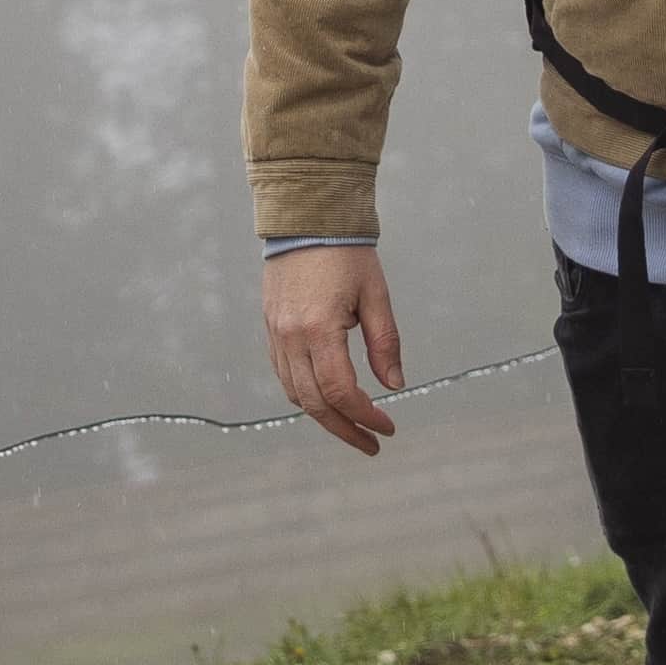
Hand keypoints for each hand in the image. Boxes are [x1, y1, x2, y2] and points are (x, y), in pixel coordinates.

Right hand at [264, 245, 404, 455]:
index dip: (365, 415)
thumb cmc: (346, 253)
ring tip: (353, 428)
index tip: (388, 427)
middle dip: (345, 429)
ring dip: (324, 417)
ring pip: (295, 394)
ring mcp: (275, 335)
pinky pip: (285, 375)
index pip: (340, 391)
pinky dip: (305, 395)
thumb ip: (385, 343)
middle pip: (314, 403)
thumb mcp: (376, 296)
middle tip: (372, 444)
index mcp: (318, 329)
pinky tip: (328, 401)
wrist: (306, 220)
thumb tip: (395, 385)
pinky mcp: (271, 330)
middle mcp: (290, 337)